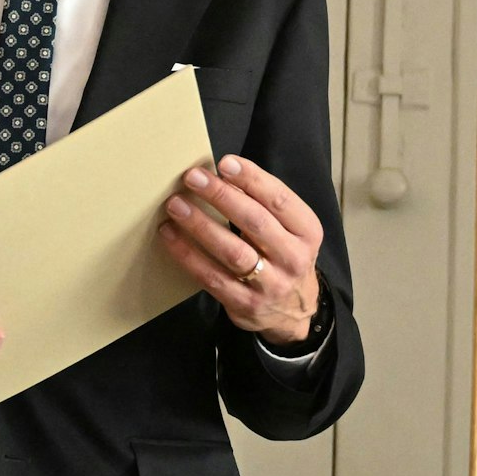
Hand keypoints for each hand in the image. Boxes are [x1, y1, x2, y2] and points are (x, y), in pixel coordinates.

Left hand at [156, 154, 322, 343]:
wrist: (293, 312)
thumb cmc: (283, 256)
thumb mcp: (290, 230)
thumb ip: (264, 205)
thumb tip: (221, 173)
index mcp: (307, 232)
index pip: (280, 200)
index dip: (252, 179)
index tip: (225, 163)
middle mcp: (292, 258)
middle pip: (254, 222)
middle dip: (221, 196)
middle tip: (193, 177)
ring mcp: (269, 284)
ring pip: (232, 251)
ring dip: (200, 225)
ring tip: (176, 205)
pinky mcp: (244, 304)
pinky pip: (211, 276)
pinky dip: (187, 254)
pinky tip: (170, 235)